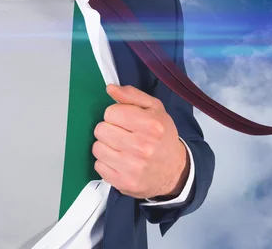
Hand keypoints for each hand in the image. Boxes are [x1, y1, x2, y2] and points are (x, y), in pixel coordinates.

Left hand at [92, 84, 188, 198]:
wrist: (174, 172)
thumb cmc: (162, 137)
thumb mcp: (154, 110)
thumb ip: (132, 95)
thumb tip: (110, 88)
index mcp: (151, 125)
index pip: (111, 112)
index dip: (115, 115)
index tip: (125, 121)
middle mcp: (142, 146)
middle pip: (101, 129)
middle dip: (109, 130)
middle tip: (122, 135)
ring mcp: (132, 167)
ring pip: (97, 147)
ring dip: (106, 147)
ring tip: (120, 149)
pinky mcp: (123, 182)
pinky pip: (98, 166)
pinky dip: (106, 163)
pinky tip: (119, 162)